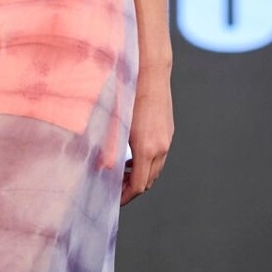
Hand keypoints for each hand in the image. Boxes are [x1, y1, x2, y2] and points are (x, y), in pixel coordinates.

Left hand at [121, 69, 172, 205]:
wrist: (150, 72)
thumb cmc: (128, 95)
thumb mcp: (114, 123)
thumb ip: (109, 149)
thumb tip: (103, 169)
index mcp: (146, 148)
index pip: (139, 185)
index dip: (126, 196)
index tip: (113, 199)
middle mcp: (161, 147)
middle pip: (149, 181)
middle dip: (132, 188)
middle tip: (114, 188)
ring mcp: (167, 139)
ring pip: (156, 169)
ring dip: (140, 176)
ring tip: (122, 174)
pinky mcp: (168, 131)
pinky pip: (159, 156)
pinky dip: (146, 163)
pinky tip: (132, 157)